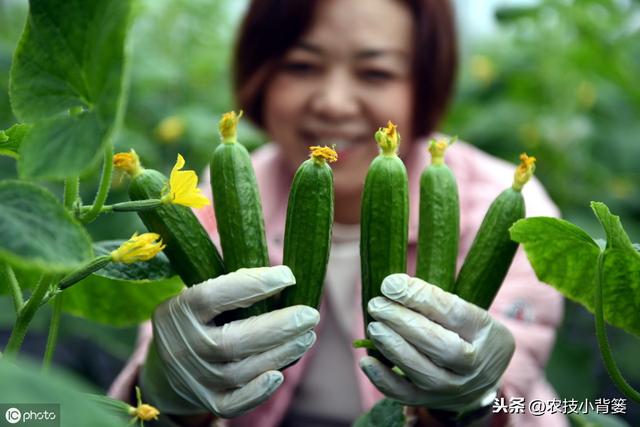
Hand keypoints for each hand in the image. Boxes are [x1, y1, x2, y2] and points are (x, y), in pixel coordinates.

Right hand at [140, 266, 319, 418]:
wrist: (167, 366)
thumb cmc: (198, 318)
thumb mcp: (200, 295)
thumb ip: (232, 286)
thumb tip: (284, 277)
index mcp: (180, 310)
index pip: (213, 296)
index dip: (252, 284)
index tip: (288, 276)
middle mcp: (183, 347)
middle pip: (232, 341)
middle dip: (278, 327)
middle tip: (311, 315)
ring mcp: (193, 378)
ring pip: (239, 372)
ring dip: (280, 354)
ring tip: (307, 337)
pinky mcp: (206, 400)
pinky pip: (232, 404)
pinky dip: (256, 392)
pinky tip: (279, 375)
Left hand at [359, 274, 513, 413]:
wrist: (484, 377)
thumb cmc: (468, 333)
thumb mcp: (467, 311)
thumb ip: (436, 299)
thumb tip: (392, 286)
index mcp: (484, 332)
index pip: (452, 313)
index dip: (419, 297)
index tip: (391, 284)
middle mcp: (472, 364)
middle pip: (438, 344)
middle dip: (402, 322)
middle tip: (377, 305)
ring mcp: (452, 387)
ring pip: (422, 371)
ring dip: (393, 347)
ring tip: (374, 326)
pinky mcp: (431, 401)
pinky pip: (405, 395)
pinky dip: (383, 379)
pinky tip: (367, 360)